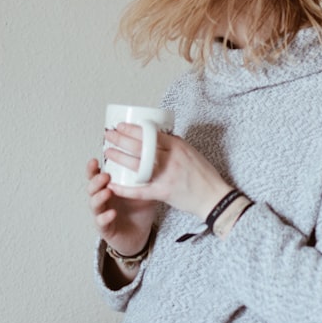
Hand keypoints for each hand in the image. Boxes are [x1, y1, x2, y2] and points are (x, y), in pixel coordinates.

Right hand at [86, 158, 156, 254]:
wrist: (140, 234)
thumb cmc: (139, 210)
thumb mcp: (144, 191)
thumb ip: (144, 177)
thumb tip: (154, 160)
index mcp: (109, 187)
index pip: (96, 175)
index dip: (92, 168)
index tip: (95, 160)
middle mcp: (102, 199)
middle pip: (92, 188)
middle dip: (96, 181)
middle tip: (105, 176)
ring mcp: (101, 213)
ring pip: (94, 204)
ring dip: (99, 197)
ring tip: (108, 192)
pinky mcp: (104, 228)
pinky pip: (101, 222)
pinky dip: (105, 217)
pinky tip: (111, 213)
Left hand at [104, 123, 231, 219]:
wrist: (213, 196)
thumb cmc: (204, 174)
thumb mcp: (191, 152)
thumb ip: (174, 145)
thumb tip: (157, 136)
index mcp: (178, 146)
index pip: (150, 133)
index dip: (132, 129)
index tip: (121, 126)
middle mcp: (171, 159)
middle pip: (140, 146)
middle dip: (120, 140)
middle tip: (108, 135)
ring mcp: (166, 176)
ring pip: (136, 165)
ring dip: (119, 158)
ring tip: (108, 153)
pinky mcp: (163, 192)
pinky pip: (139, 190)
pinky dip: (124, 188)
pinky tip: (112, 184)